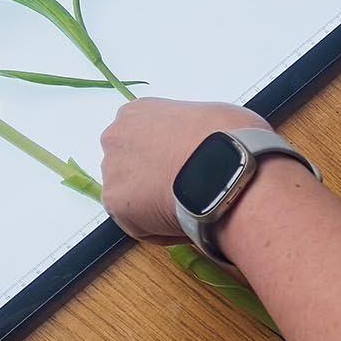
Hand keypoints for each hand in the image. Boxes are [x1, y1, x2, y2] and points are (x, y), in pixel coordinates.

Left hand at [99, 98, 270, 243]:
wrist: (225, 166)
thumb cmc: (227, 137)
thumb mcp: (212, 115)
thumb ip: (192, 128)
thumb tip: (206, 143)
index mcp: (137, 111)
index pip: (143, 137)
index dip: (166, 154)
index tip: (184, 164)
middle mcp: (116, 137)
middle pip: (131, 165)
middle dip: (154, 178)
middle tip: (186, 187)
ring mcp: (112, 171)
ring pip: (132, 196)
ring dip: (155, 204)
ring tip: (190, 206)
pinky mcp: (116, 205)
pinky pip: (139, 225)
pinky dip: (162, 229)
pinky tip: (187, 219)